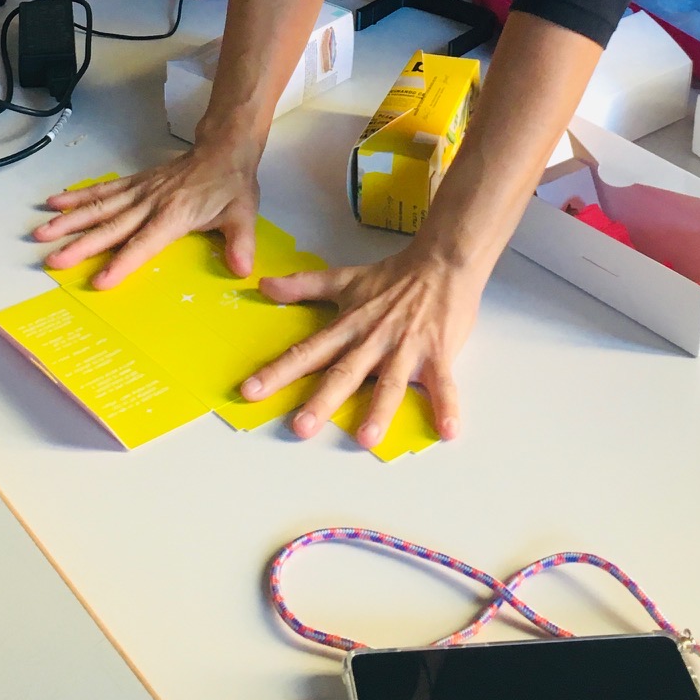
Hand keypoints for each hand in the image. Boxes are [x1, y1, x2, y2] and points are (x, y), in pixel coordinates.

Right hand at [34, 131, 262, 287]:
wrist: (224, 149)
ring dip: (70, 220)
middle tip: (53, 259)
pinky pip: (103, 190)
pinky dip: (78, 195)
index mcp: (175, 214)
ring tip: (42, 232)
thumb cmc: (231, 186)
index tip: (100, 281)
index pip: (145, 243)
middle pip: (111, 227)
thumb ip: (240, 243)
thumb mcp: (243, 215)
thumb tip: (243, 270)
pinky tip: (55, 202)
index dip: (123, 262)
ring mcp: (139, 191)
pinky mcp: (135, 183)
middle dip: (81, 244)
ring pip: (99, 207)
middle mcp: (150, 202)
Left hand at [242, 244, 485, 447]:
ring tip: (365, 438)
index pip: (307, 351)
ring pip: (389, 383)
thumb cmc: (395, 275)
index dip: (278, 371)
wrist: (443, 261)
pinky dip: (446, 405)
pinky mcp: (438, 353)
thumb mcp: (345, 279)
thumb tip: (264, 286)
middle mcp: (373, 340)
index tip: (251, 391)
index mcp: (349, 326)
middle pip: (344, 373)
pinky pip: (444, 384)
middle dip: (322, 401)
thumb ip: (303, 285)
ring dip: (379, 410)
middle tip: (301, 427)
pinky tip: (448, 429)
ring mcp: (406, 348)